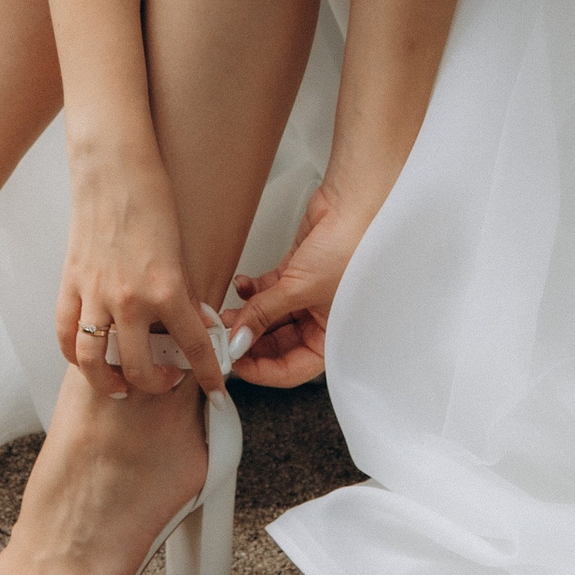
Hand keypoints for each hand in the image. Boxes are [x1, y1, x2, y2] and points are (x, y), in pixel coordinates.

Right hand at [58, 150, 225, 405]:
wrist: (113, 168)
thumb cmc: (150, 198)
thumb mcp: (180, 249)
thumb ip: (185, 294)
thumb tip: (198, 324)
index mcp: (166, 288)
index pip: (193, 346)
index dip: (208, 374)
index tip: (217, 391)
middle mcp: (129, 299)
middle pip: (139, 369)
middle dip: (157, 384)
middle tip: (167, 379)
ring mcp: (95, 294)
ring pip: (93, 362)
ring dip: (108, 382)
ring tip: (120, 386)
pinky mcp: (70, 284)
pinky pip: (66, 334)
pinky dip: (74, 355)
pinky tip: (87, 359)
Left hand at [228, 182, 367, 389]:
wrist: (351, 204)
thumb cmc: (348, 247)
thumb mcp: (299, 288)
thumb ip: (263, 315)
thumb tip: (237, 340)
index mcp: (332, 338)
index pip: (292, 369)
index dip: (262, 370)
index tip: (234, 362)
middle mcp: (321, 321)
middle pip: (277, 344)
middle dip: (249, 340)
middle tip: (223, 339)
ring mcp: (307, 297)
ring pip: (269, 317)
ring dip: (246, 315)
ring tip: (225, 313)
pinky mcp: (296, 274)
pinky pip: (268, 291)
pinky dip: (252, 290)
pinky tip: (241, 285)